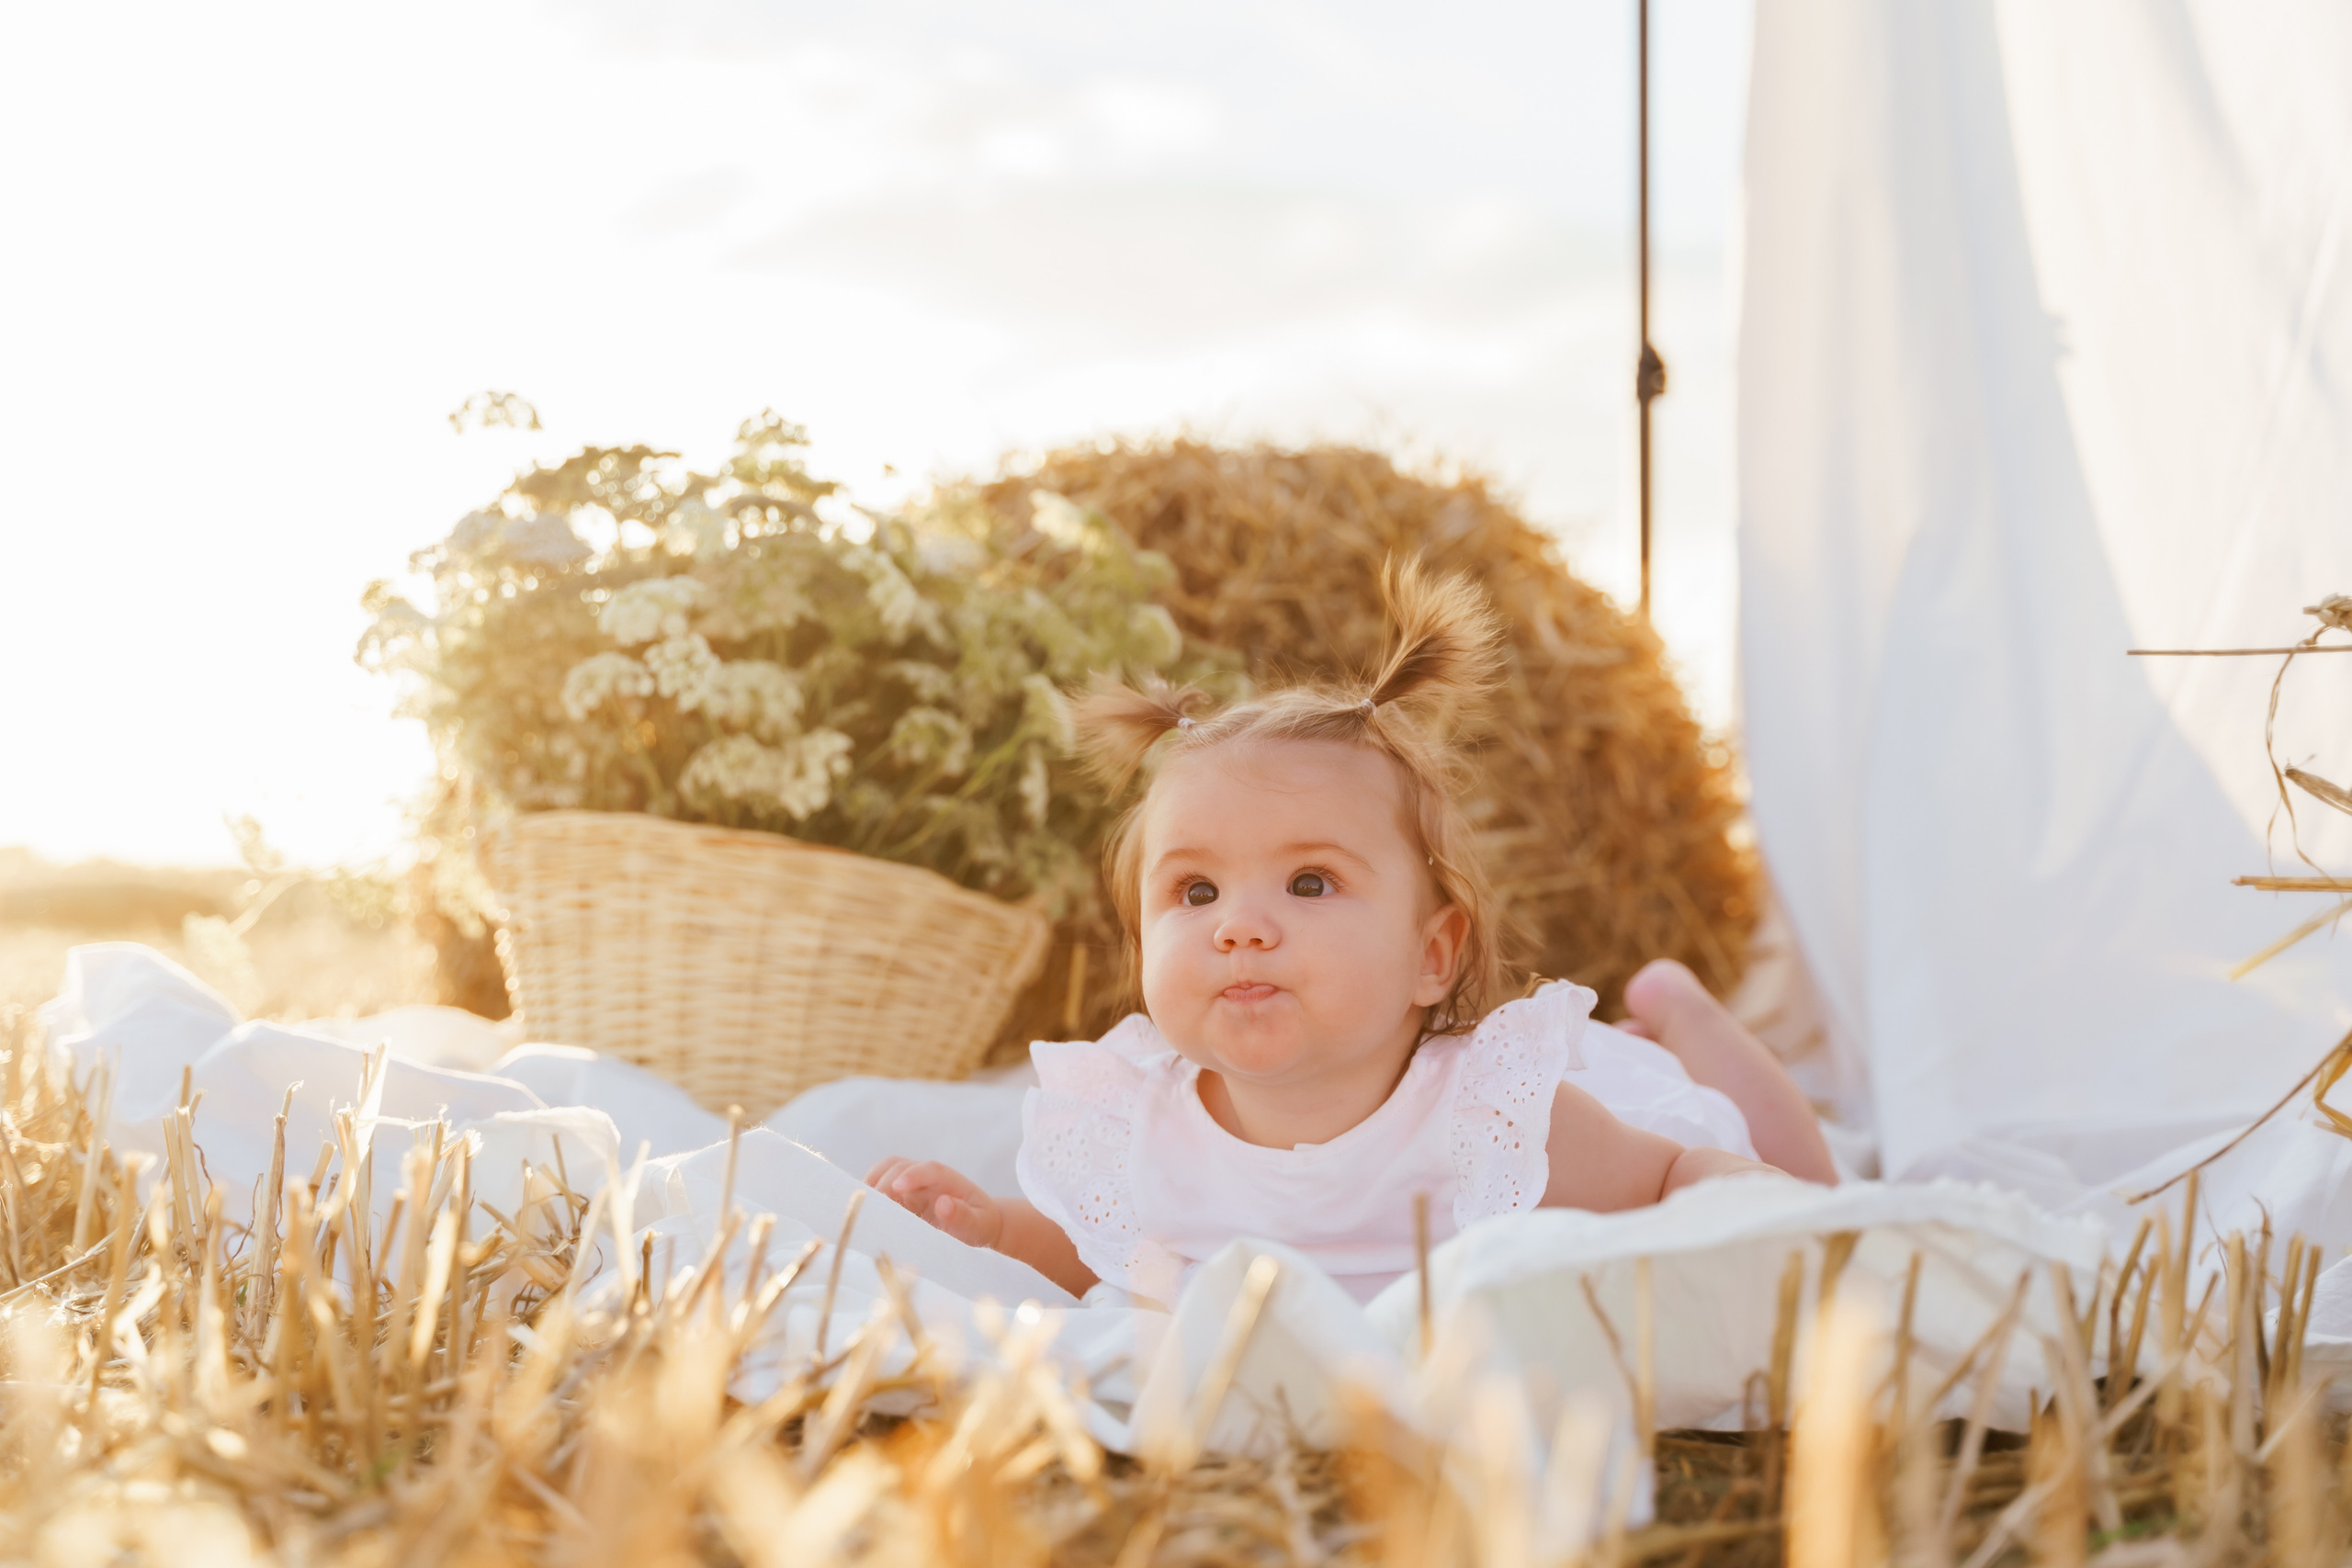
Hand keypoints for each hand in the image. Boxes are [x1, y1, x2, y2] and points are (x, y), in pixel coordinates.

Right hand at [864, 1157, 1003, 1247]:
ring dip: (872, 1184)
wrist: (977, 1224)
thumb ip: (963, 1216)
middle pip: (900, 1166)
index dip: (912, 1175)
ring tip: (864, 1206)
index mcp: (948, 1179)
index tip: (898, 1188)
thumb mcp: (978, 1224)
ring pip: (886, 1171)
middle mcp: (927, 1176)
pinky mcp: (902, 1194)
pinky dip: (871, 1195)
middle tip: (873, 1206)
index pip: (928, 1169)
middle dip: (884, 1182)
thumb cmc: (979, 1224)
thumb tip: (944, 1204)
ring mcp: (913, 1183)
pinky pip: (882, 1186)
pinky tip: (866, 1211)